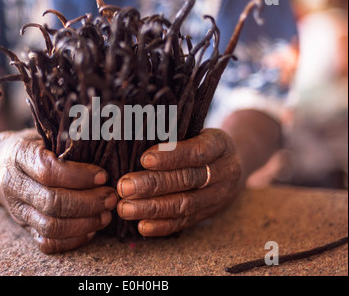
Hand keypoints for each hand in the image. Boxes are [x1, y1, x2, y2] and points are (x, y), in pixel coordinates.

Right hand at [0, 130, 117, 253]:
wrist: (0, 166)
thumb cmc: (34, 146)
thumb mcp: (46, 133)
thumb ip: (69, 138)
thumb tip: (104, 137)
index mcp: (19, 156)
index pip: (48, 171)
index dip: (79, 176)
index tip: (103, 176)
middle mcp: (14, 185)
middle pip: (52, 202)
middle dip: (88, 202)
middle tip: (111, 197)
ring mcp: (18, 210)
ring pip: (51, 226)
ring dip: (85, 223)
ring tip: (106, 214)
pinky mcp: (24, 228)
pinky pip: (48, 243)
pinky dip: (73, 240)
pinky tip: (92, 229)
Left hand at [116, 129, 241, 236]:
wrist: (231, 162)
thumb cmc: (200, 139)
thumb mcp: (195, 129)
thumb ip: (171, 134)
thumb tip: (134, 137)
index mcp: (220, 144)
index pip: (197, 152)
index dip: (171, 156)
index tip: (144, 159)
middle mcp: (225, 171)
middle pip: (187, 180)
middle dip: (152, 184)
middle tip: (124, 186)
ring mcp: (218, 196)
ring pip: (185, 204)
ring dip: (152, 208)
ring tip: (125, 208)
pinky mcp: (208, 213)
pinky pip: (185, 222)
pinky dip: (162, 226)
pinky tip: (141, 225)